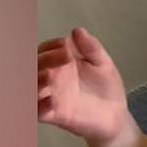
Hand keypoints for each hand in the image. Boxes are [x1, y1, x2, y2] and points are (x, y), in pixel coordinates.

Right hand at [37, 27, 131, 143]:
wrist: (116, 116)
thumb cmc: (105, 88)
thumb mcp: (102, 64)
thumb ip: (91, 48)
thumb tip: (77, 30)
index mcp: (59, 62)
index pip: (45, 49)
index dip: (52, 47)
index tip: (67, 47)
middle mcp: (50, 77)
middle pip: (34, 65)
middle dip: (43, 60)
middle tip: (64, 58)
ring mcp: (50, 96)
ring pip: (30, 87)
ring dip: (35, 81)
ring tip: (50, 76)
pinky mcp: (53, 115)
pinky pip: (37, 111)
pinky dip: (38, 106)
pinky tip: (49, 103)